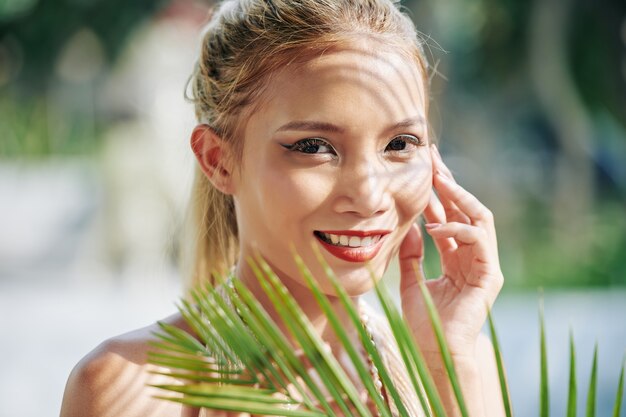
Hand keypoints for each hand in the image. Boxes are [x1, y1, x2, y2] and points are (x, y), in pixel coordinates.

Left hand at [399, 146, 502, 360]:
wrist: (434, 352)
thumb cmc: (423, 323)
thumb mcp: (410, 280)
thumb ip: (410, 254)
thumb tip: (407, 226)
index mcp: (456, 257)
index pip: (449, 217)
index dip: (437, 193)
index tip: (423, 168)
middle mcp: (473, 257)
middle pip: (466, 211)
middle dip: (450, 184)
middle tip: (433, 160)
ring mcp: (484, 265)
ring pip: (480, 219)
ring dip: (459, 197)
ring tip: (438, 180)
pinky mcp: (489, 276)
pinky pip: (479, 241)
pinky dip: (457, 230)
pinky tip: (433, 227)